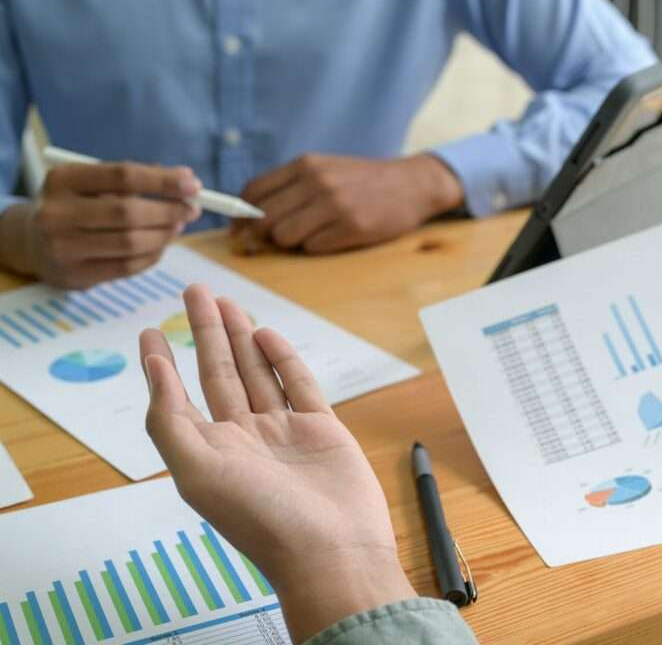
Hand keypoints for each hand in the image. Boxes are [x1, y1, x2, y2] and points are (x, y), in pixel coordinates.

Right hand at [0, 162, 200, 288]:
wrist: (33, 243)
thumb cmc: (78, 206)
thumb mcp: (93, 184)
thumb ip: (136, 180)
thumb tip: (186, 180)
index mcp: (62, 180)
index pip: (122, 175)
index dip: (163, 180)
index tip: (194, 184)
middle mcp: (56, 213)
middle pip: (128, 212)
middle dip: (169, 211)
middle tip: (192, 209)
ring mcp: (62, 247)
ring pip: (131, 243)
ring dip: (165, 235)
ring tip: (179, 226)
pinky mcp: (75, 275)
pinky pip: (127, 267)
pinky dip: (153, 256)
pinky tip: (161, 246)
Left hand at [141, 285, 414, 642]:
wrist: (331, 549)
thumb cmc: (261, 518)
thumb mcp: (197, 472)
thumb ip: (170, 420)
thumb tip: (153, 369)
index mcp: (209, 453)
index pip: (178, 399)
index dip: (162, 366)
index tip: (150, 331)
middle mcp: (243, 439)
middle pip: (219, 374)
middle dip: (205, 332)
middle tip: (196, 292)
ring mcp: (283, 432)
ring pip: (257, 373)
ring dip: (240, 337)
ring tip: (228, 302)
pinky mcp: (321, 429)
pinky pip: (298, 384)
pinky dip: (283, 358)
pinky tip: (266, 334)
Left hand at [231, 153, 462, 253]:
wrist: (412, 184)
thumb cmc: (363, 180)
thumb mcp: (325, 168)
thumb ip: (291, 185)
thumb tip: (250, 215)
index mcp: (306, 165)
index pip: (254, 190)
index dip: (239, 213)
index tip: (238, 228)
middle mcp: (317, 182)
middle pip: (265, 218)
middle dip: (262, 234)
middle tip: (269, 240)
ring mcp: (334, 205)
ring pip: (285, 236)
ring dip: (291, 242)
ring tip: (311, 234)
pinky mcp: (351, 227)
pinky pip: (313, 248)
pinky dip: (317, 247)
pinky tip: (334, 236)